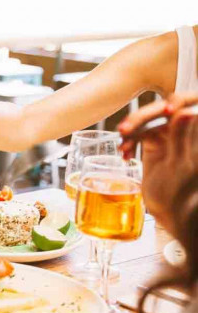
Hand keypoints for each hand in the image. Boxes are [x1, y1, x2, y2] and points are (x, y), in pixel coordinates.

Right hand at [118, 93, 197, 234]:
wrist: (168, 210)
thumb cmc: (181, 191)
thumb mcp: (180, 164)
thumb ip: (182, 137)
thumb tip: (187, 111)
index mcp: (194, 133)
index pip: (189, 105)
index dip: (178, 102)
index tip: (167, 108)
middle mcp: (183, 130)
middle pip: (162, 111)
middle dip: (142, 118)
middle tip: (125, 128)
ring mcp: (167, 135)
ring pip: (147, 121)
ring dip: (131, 130)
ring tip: (121, 143)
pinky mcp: (153, 142)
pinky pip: (138, 134)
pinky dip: (129, 142)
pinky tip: (124, 154)